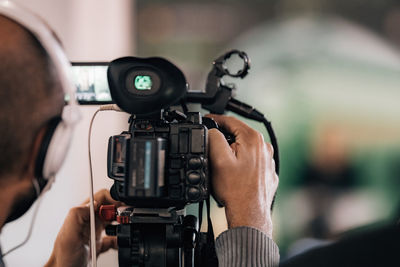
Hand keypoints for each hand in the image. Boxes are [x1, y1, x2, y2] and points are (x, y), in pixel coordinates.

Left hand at [45, 189, 122, 266]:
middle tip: (127, 219)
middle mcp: (90, 222)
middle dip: (122, 210)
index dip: (114, 199)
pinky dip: (121, 239)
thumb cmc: (63, 260)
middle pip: (111, 207)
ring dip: (123, 223)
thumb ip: (78, 215)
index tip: (121, 209)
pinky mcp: (100, 245)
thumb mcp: (68, 236)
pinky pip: (115, 238)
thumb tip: (94, 202)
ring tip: (127, 228)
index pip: (102, 197)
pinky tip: (121, 243)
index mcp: (83, 216)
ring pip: (114, 220)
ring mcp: (95, 233)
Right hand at [207, 114, 278, 237]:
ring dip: (233, 152)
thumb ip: (214, 138)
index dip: (215, 119)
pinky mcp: (267, 172)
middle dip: (224, 138)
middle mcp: (264, 148)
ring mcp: (267, 161)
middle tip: (212, 148)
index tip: (207, 119)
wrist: (249, 214)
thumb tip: (212, 129)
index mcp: (253, 139)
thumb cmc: (235, 190)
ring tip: (222, 166)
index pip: (231, 121)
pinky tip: (234, 175)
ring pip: (245, 148)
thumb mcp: (218, 159)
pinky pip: (251, 161)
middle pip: (238, 134)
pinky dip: (241, 163)